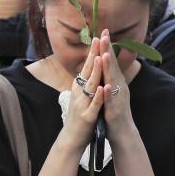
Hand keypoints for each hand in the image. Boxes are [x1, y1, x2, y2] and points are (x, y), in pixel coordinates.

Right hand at [59, 38, 104, 153]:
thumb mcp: (82, 96)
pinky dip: (98, 96)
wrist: (71, 139)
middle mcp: (79, 92)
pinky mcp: (87, 116)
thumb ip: (86, 82)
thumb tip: (90, 68)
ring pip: (90, 85)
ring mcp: (83, 104)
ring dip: (95, 71)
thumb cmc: (79, 116)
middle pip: (88, 70)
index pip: (88, 66)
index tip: (99, 36)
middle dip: (94, 54)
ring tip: (100, 57)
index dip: (93, 51)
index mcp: (80, 87)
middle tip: (99, 38)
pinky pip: (93, 104)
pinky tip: (102, 87)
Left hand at [99, 30, 134, 142]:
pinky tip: (106, 85)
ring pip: (113, 80)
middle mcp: (119, 86)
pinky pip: (111, 99)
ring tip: (106, 54)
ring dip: (110, 67)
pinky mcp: (114, 109)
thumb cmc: (114, 110)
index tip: (103, 31)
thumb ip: (109, 76)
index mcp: (116, 81)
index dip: (107, 46)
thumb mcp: (111, 90)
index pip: (110, 60)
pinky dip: (108, 92)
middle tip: (105, 34)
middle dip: (108, 50)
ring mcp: (118, 97)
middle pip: (113, 65)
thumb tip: (105, 62)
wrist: (123, 131)